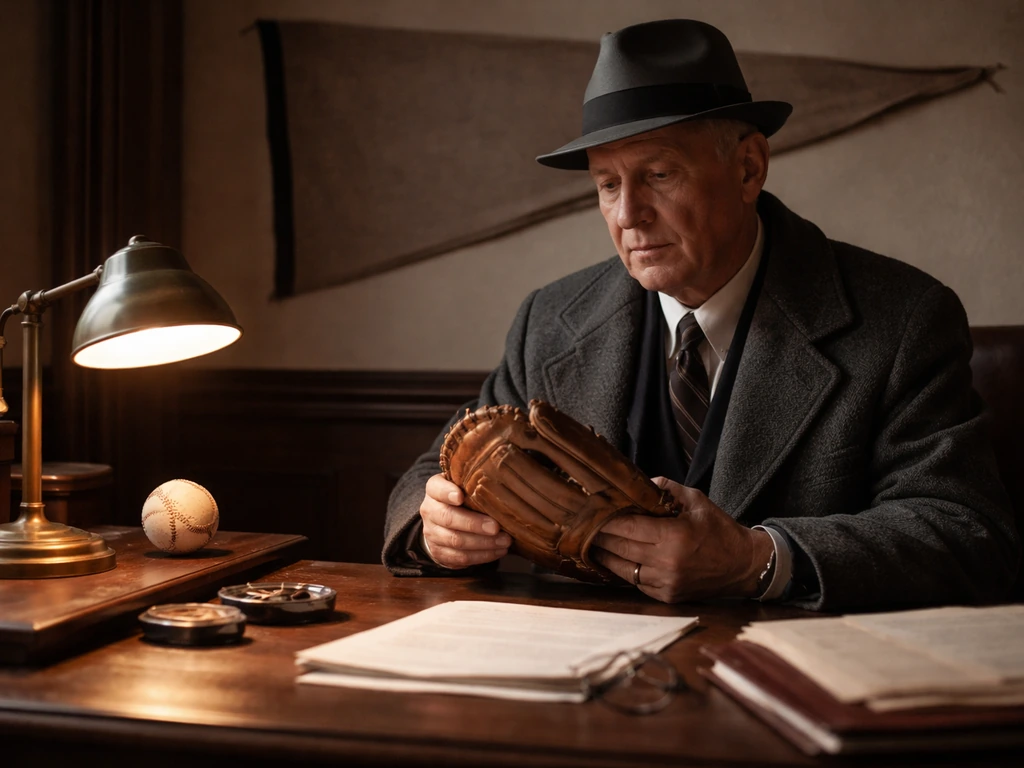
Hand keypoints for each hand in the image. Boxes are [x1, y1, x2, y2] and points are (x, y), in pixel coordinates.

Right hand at [419, 474, 510, 567]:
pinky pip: (461, 557)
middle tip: (495, 527)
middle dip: (474, 524)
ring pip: (456, 540)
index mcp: (434, 491)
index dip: (447, 492)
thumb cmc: (462, 501)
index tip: (460, 496)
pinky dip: (482, 555)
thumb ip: (475, 485)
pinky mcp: (439, 552)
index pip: (436, 488)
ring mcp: (432, 533)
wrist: (442, 524)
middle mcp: (429, 511)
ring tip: (505, 540)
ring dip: (483, 543)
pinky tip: (498, 551)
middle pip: (448, 518)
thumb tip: (504, 483)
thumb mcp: (464, 487)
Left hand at [590, 477, 772, 602]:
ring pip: (622, 569)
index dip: (605, 521)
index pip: (627, 528)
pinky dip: (622, 569)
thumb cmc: (719, 529)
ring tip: (589, 541)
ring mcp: (665, 583)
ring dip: (604, 555)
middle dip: (598, 537)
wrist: (744, 566)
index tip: (590, 511)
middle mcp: (667, 563)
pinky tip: (612, 557)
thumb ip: (663, 489)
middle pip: (619, 548)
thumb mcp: (695, 500)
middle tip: (581, 525)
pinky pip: (635, 582)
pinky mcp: (666, 596)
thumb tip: (635, 484)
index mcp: (674, 537)